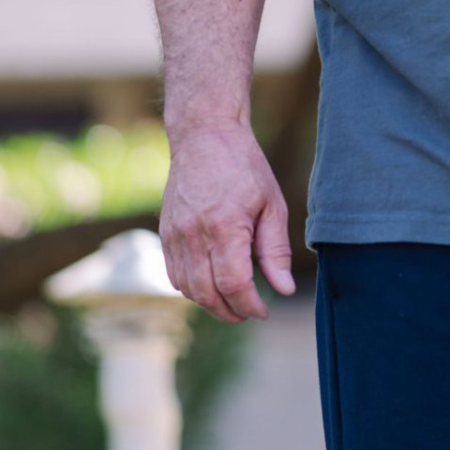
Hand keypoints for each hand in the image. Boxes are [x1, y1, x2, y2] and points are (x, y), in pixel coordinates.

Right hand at [159, 123, 293, 321]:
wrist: (204, 137)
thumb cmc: (244, 167)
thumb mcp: (272, 205)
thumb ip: (275, 251)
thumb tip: (284, 289)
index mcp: (225, 226)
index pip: (234, 284)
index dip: (249, 305)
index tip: (263, 311)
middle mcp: (194, 235)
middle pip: (207, 293)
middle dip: (229, 311)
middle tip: (248, 313)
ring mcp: (174, 235)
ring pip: (187, 288)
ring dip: (209, 303)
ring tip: (232, 302)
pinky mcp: (165, 233)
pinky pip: (174, 274)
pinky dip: (192, 288)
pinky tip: (210, 284)